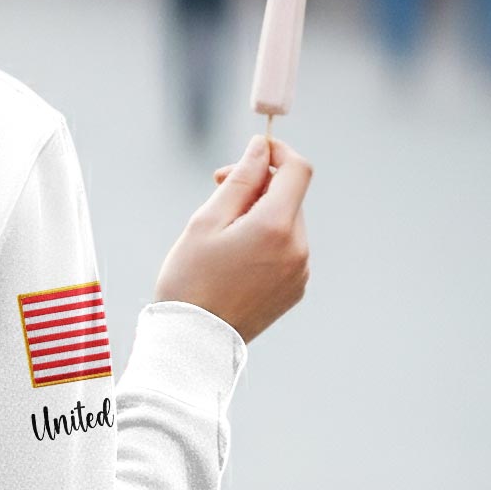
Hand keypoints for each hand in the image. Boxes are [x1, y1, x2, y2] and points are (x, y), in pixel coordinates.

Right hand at [155, 134, 312, 342]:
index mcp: (276, 226)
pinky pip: (287, 250)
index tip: (252, 152)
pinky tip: (234, 260)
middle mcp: (298, 248)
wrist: (193, 342)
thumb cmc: (190, 280)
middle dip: (259, 185)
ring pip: (288, 223)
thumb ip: (239, 180)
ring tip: (222, 235)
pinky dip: (266, 242)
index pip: (298, 169)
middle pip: (290, 196)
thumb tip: (260, 148)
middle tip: (217, 190)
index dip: (277, 152)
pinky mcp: (295, 289)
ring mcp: (300, 271)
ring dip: (261, 215)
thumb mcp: (206, 221)